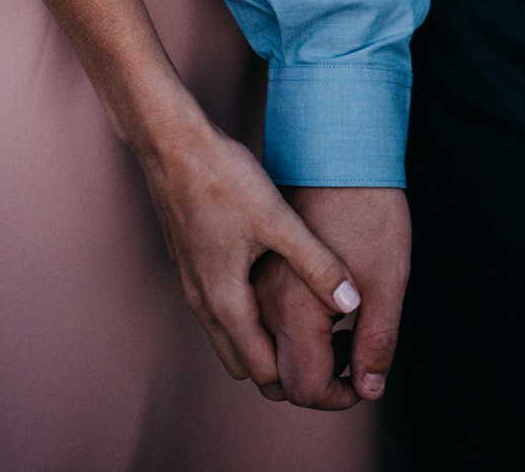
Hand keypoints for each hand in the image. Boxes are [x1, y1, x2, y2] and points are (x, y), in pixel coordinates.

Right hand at [134, 102, 363, 395]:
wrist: (171, 145)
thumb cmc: (223, 179)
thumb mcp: (278, 220)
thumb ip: (317, 264)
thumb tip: (354, 303)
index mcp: (225, 302)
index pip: (264, 372)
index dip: (302, 379)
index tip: (336, 368)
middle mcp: (204, 303)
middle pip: (246, 363)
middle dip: (285, 369)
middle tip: (329, 348)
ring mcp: (195, 284)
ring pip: (233, 338)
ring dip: (267, 343)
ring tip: (313, 323)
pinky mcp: (195, 264)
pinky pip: (224, 312)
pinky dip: (253, 319)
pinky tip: (280, 290)